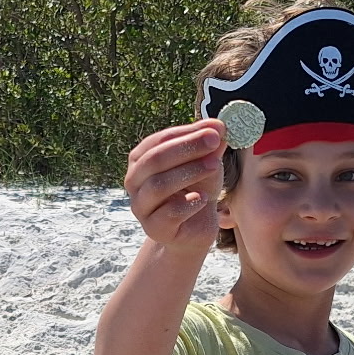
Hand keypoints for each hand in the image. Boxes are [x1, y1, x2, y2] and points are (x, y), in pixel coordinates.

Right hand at [124, 121, 224, 250]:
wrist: (194, 228)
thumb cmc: (196, 189)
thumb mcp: (205, 163)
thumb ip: (210, 146)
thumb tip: (219, 126)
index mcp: (141, 159)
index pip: (159, 140)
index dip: (187, 133)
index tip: (215, 128)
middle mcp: (134, 181)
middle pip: (154, 160)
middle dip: (186, 148)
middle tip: (214, 141)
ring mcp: (141, 206)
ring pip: (158, 186)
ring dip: (189, 172)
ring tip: (215, 166)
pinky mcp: (154, 228)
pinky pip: (169, 213)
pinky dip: (189, 203)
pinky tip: (204, 198)